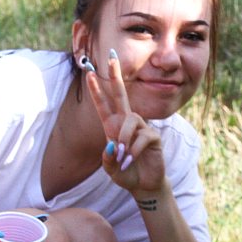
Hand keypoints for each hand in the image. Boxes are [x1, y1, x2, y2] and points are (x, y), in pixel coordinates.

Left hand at [85, 49, 166, 196]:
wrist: (144, 185)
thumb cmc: (126, 174)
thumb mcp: (110, 169)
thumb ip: (107, 158)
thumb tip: (111, 144)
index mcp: (112, 127)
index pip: (103, 104)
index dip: (96, 90)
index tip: (89, 73)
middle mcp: (126, 123)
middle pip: (121, 94)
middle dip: (115, 75)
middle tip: (111, 56)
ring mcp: (141, 128)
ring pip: (130, 120)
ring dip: (124, 139)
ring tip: (123, 157)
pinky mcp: (153, 136)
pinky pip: (142, 136)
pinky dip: (134, 150)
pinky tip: (132, 159)